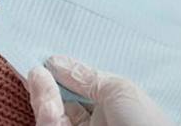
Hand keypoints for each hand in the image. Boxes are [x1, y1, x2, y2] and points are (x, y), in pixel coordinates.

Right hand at [27, 55, 173, 125]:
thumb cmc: (145, 124)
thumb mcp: (119, 91)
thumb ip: (86, 76)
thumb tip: (56, 62)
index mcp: (111, 109)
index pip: (78, 92)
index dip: (61, 77)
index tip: (46, 61)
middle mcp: (95, 124)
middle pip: (60, 105)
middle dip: (46, 86)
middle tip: (36, 69)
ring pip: (51, 119)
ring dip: (43, 99)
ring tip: (38, 78)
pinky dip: (47, 115)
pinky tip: (47, 102)